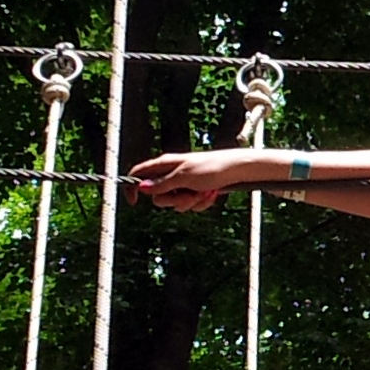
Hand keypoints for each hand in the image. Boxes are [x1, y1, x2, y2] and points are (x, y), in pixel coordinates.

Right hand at [131, 148, 251, 212]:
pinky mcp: (195, 191)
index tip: (134, 203)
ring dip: (191, 202)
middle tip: (189, 194)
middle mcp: (172, 174)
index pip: (139, 173)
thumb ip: (162, 184)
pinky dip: (201, 203)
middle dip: (174, 200)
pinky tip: (211, 194)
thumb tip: (142, 187)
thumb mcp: (184, 177)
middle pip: (158, 197)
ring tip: (204, 191)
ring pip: (175, 204)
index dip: (132, 187)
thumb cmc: (211, 167)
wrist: (237, 170)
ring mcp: (183, 184)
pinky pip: (190, 205)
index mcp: (165, 164)